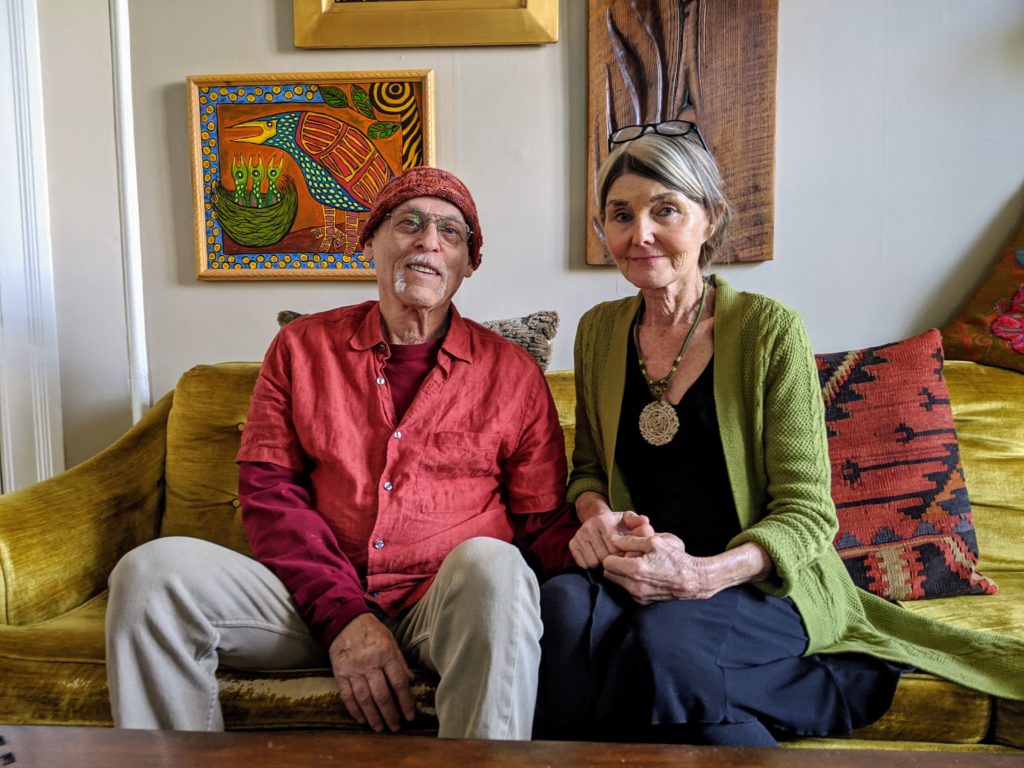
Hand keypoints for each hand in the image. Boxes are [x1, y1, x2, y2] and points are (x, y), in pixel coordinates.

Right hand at [328, 613, 415, 732]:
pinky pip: (347, 696)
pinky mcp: (340, 673)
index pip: (399, 683)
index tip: (410, 716)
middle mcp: (370, 663)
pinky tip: (362, 720)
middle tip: (396, 728)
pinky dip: (354, 710)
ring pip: (365, 699)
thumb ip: (400, 662)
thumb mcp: (391, 641)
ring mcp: (353, 670)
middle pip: (382, 695)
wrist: (345, 621)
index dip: (406, 702)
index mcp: (386, 654)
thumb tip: (411, 682)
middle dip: (390, 714)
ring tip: (380, 728)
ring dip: (373, 717)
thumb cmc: (372, 631)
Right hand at [569, 494, 655, 568]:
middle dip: (614, 562)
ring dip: (602, 566)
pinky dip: (592, 566)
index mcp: (603, 521)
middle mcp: (588, 527)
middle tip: (620, 562)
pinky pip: (583, 564)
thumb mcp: (631, 521)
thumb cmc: (618, 524)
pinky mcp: (572, 544)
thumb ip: (640, 524)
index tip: (627, 557)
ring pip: (593, 563)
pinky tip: (599, 561)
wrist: (598, 519)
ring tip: (609, 561)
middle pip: (603, 557)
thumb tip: (645, 523)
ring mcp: (579, 536)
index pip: (614, 548)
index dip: (623, 556)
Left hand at [602, 533, 711, 602]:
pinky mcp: (641, 602)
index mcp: (635, 569)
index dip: (613, 554)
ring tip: (636, 566)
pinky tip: (642, 576)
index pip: (607, 562)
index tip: (622, 551)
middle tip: (627, 558)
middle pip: (608, 574)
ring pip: (616, 583)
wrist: (691, 581)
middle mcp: (633, 586)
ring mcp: (637, 596)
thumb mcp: (653, 543)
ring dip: (621, 574)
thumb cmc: (674, 559)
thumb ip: (629, 541)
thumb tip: (613, 539)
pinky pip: (626, 590)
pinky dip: (629, 583)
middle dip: (614, 565)